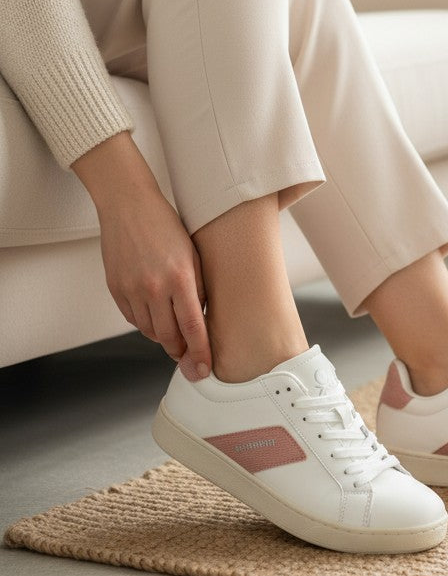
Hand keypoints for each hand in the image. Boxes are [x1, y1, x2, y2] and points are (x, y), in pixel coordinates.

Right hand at [97, 186, 211, 380]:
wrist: (129, 206)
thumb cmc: (166, 226)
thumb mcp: (194, 254)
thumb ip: (197, 288)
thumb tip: (200, 319)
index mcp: (180, 277)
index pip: (193, 328)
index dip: (200, 353)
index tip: (204, 369)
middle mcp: (154, 287)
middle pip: (169, 337)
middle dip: (181, 350)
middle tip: (189, 355)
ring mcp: (132, 289)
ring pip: (149, 331)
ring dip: (163, 337)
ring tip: (173, 332)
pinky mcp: (115, 289)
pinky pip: (132, 319)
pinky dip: (145, 323)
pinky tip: (154, 316)